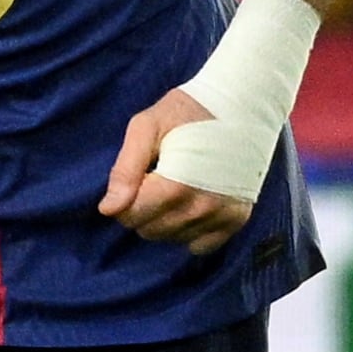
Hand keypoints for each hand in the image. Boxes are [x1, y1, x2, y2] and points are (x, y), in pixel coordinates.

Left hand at [98, 89, 256, 254]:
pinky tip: (191, 204)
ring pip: (172, 238)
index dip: (123, 199)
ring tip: (176, 186)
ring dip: (165, 219)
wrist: (243, 105)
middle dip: (143, 209)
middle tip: (156, 179)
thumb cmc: (187, 111)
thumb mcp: (146, 127)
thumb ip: (125, 169)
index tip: (138, 177)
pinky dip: (189, 230)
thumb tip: (109, 209)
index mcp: (176, 186)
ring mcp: (222, 216)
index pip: (130, 217)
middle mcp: (202, 208)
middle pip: (149, 230)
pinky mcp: (237, 220)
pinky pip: (199, 246)